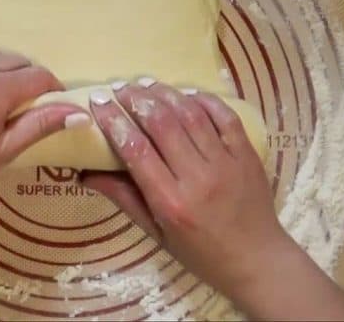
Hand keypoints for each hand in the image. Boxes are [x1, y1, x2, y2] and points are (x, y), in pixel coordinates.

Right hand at [82, 81, 285, 297]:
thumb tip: (85, 173)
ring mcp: (226, 163)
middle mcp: (197, 178)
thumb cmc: (200, 253)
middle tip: (119, 87)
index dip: (114, 121)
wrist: (257, 261)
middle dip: (136, 99)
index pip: (136, 149)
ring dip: (165, 93)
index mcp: (170, 202)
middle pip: (162, 124)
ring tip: (145, 83)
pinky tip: (185, 92)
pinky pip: (225, 117)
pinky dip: (204, 100)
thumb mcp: (155, 233)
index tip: (98, 103)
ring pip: (191, 115)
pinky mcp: (247, 154)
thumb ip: (123, 198)